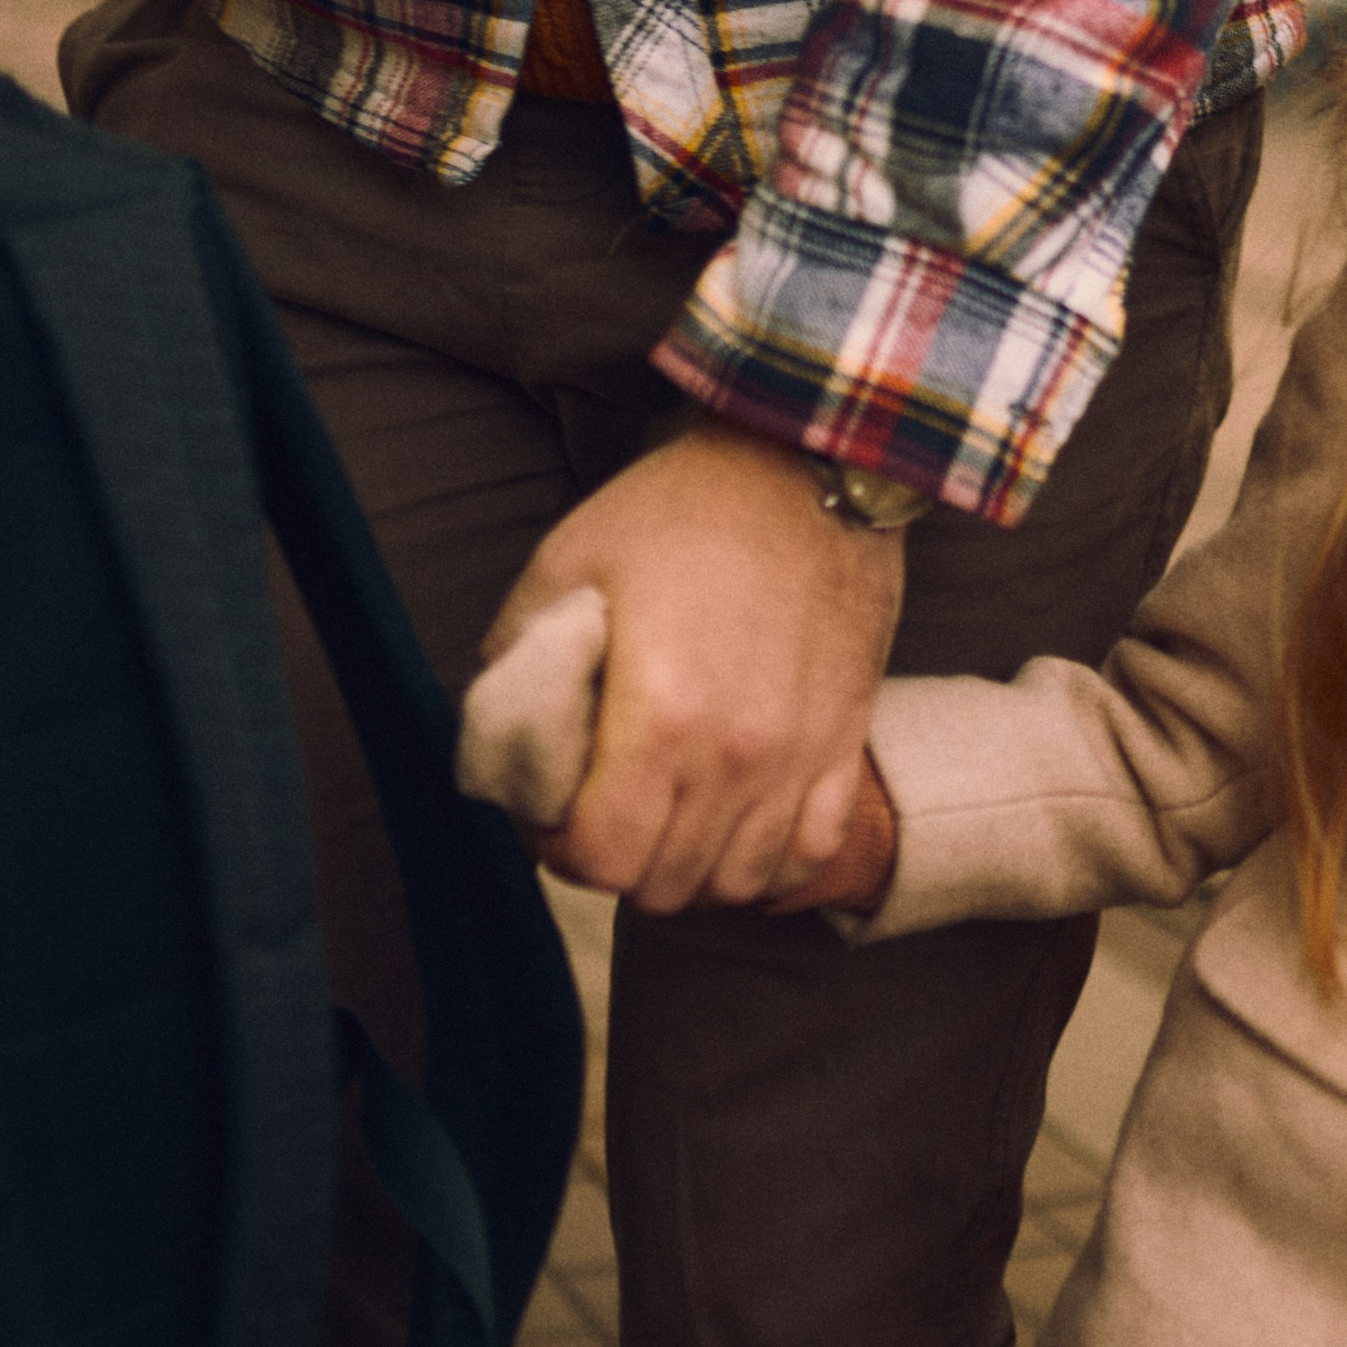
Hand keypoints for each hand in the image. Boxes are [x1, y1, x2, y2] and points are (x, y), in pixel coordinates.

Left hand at [483, 418, 908, 911]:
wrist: (806, 461)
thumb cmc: (679, 509)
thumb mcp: (566, 566)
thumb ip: (519, 668)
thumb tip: (501, 746)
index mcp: (660, 716)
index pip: (600, 858)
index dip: (558, 849)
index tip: (553, 814)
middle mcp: (736, 756)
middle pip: (664, 884)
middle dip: (618, 862)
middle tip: (604, 811)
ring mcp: (800, 756)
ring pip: (736, 883)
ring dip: (690, 868)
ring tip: (668, 819)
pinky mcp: (845, 740)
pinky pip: (810, 854)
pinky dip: (769, 863)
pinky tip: (737, 827)